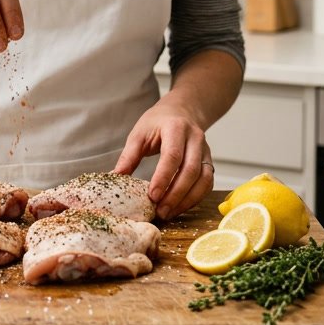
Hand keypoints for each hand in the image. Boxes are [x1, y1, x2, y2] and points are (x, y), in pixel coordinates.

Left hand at [113, 94, 213, 220]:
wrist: (182, 111)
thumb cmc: (158, 122)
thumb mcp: (139, 133)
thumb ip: (129, 156)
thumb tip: (114, 178)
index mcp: (175, 128)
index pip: (172, 155)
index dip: (163, 177)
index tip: (152, 196)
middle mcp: (195, 139)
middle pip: (190, 170)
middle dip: (175, 194)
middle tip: (160, 211)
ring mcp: (205, 150)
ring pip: (203, 179)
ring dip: (187, 200)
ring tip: (169, 213)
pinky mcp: (209, 161)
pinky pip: (207, 183)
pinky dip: (196, 198)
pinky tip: (181, 207)